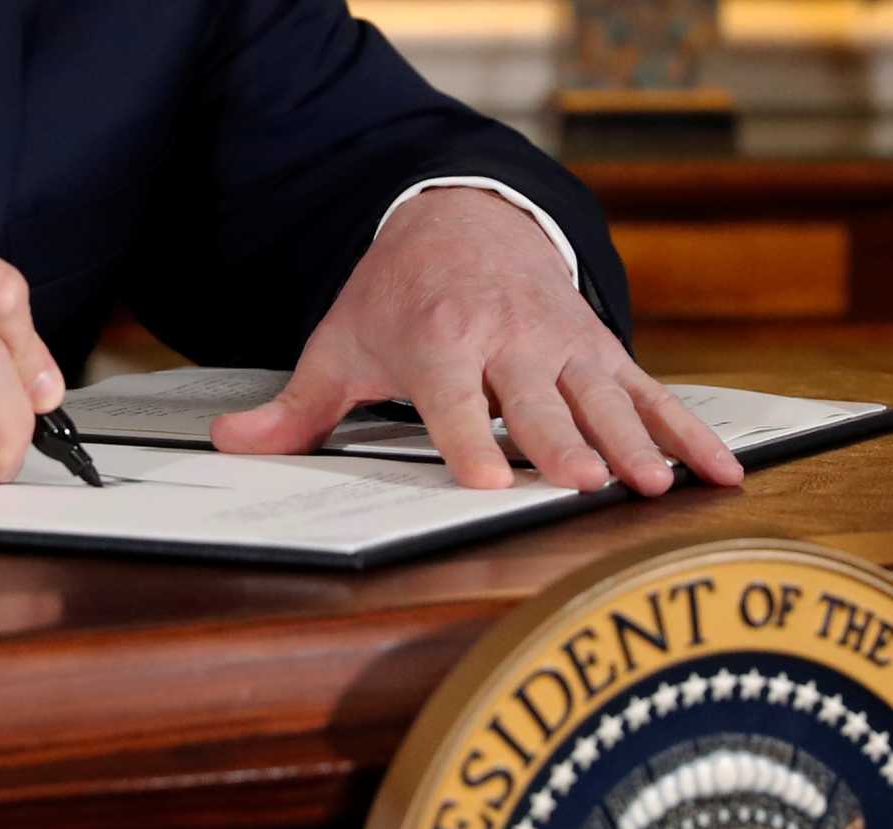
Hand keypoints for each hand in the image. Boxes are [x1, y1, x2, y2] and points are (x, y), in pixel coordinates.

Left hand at [211, 188, 742, 495]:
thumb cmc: (396, 297)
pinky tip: (721, 471)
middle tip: (588, 486)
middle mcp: (505, 339)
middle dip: (563, 444)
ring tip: (660, 486)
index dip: (470, 441)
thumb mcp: (339, 342)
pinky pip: (651, 391)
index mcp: (438, 340)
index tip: (492, 483)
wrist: (461, 218)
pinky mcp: (601, 348)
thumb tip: (231, 446)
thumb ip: (297, 407)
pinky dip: (687, 430)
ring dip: (633, 441)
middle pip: (536, 401)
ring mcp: (562, 343)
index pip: (452, 399)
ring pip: (603, 397)